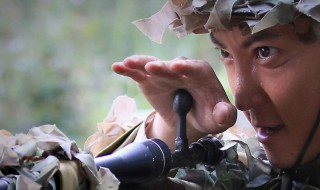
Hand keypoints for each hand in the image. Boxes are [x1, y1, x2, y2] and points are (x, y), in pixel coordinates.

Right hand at [112, 55, 236, 146]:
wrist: (188, 120)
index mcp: (202, 75)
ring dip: (140, 64)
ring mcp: (165, 73)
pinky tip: (117, 67)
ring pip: (152, 65)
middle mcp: (182, 69)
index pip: (196, 69)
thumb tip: (224, 112)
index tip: (178, 67)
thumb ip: (224, 115)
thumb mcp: (218, 119)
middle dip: (162, 67)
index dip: (187, 67)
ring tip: (129, 63)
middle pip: (171, 66)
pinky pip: (139, 73)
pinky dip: (128, 70)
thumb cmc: (206, 116)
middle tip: (152, 68)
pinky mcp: (150, 79)